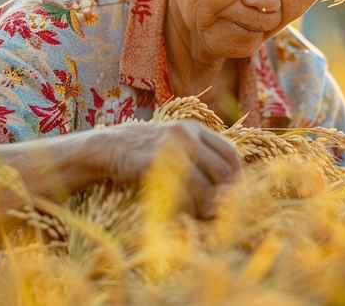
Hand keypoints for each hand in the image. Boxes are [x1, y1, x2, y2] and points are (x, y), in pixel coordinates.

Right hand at [88, 120, 241, 218]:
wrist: (107, 148)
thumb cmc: (144, 152)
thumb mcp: (174, 143)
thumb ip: (198, 155)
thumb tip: (227, 184)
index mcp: (193, 128)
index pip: (229, 152)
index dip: (237, 176)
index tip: (233, 194)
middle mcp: (185, 135)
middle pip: (222, 170)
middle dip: (225, 195)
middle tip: (220, 211)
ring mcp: (170, 149)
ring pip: (205, 185)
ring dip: (208, 206)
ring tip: (204, 216)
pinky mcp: (154, 165)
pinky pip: (181, 192)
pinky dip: (187, 207)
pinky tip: (185, 212)